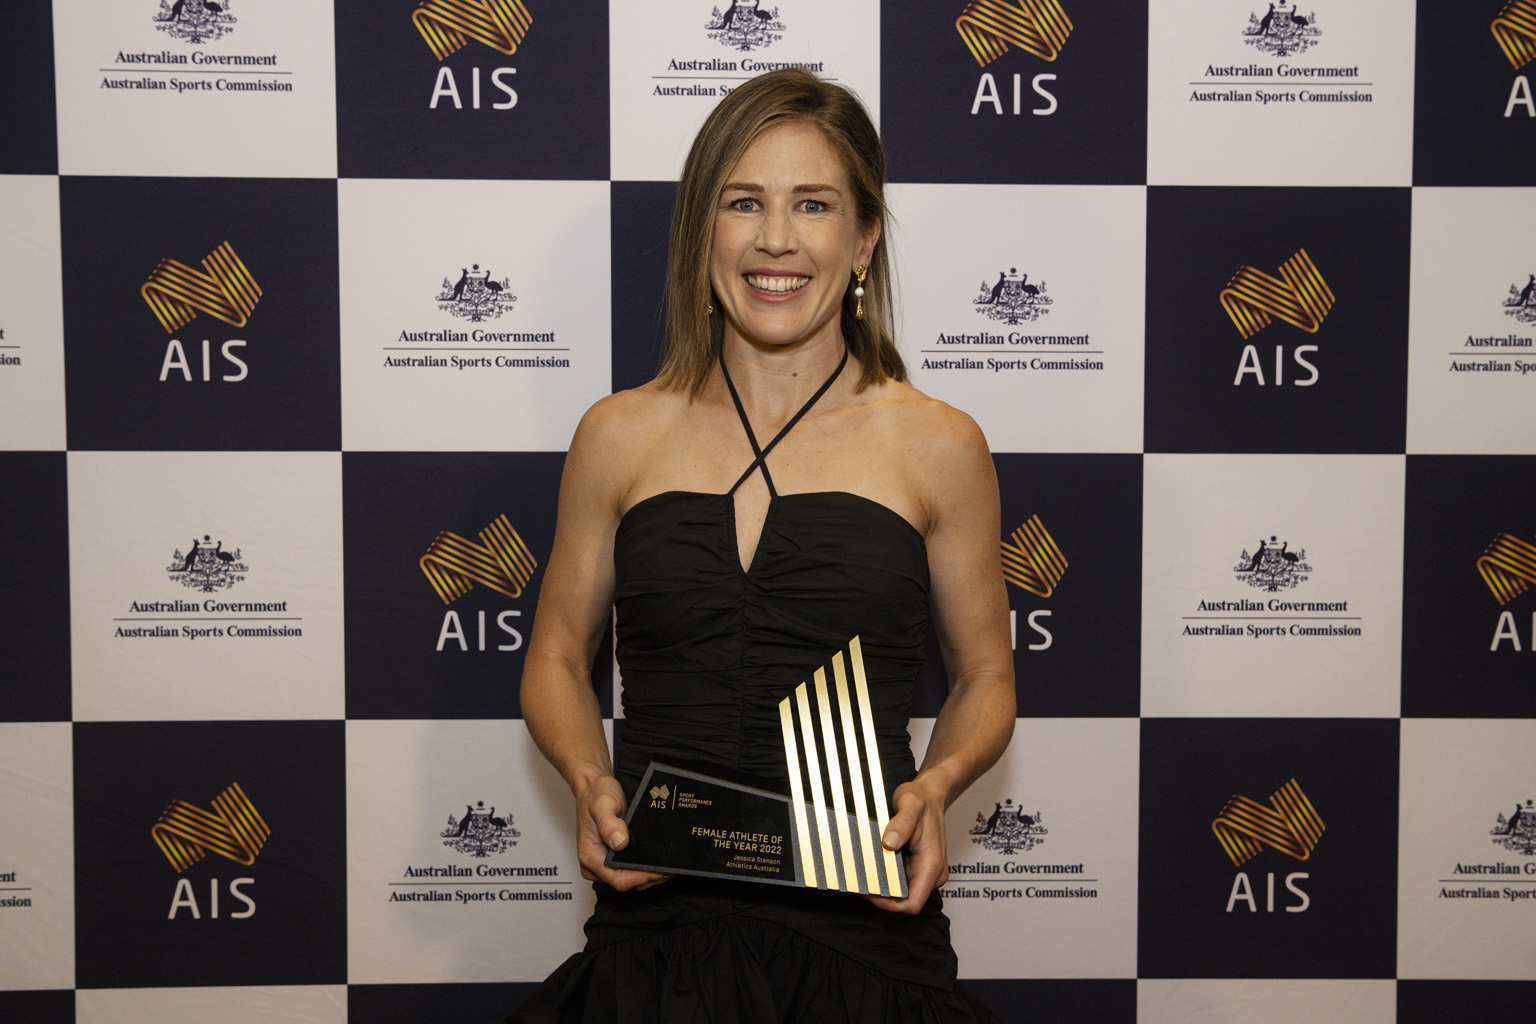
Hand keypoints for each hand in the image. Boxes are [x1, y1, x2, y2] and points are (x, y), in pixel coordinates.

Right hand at [574, 773, 670, 891]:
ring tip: (670, 865)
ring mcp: (604, 864)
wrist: (593, 788)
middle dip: (651, 877)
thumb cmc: (596, 795)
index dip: (642, 877)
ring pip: (632, 880)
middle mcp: (595, 865)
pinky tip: (659, 860)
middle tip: (673, 866)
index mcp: (590, 857)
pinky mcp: (613, 860)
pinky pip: (631, 871)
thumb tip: (619, 843)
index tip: (661, 868)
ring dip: (651, 875)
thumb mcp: (603, 804)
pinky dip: (646, 869)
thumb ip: (609, 823)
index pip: (619, 880)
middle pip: (628, 883)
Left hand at [866, 773, 948, 913]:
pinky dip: (885, 877)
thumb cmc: (923, 800)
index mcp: (932, 863)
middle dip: (881, 895)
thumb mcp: (911, 802)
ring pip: (901, 892)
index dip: (888, 904)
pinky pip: (901, 880)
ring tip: (862, 873)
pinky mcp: (918, 867)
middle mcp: (932, 872)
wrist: (930, 795)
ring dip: (882, 886)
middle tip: (858, 881)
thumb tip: (889, 842)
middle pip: (904, 900)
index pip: (912, 903)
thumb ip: (902, 822)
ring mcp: (925, 871)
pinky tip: (872, 866)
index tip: (868, 892)